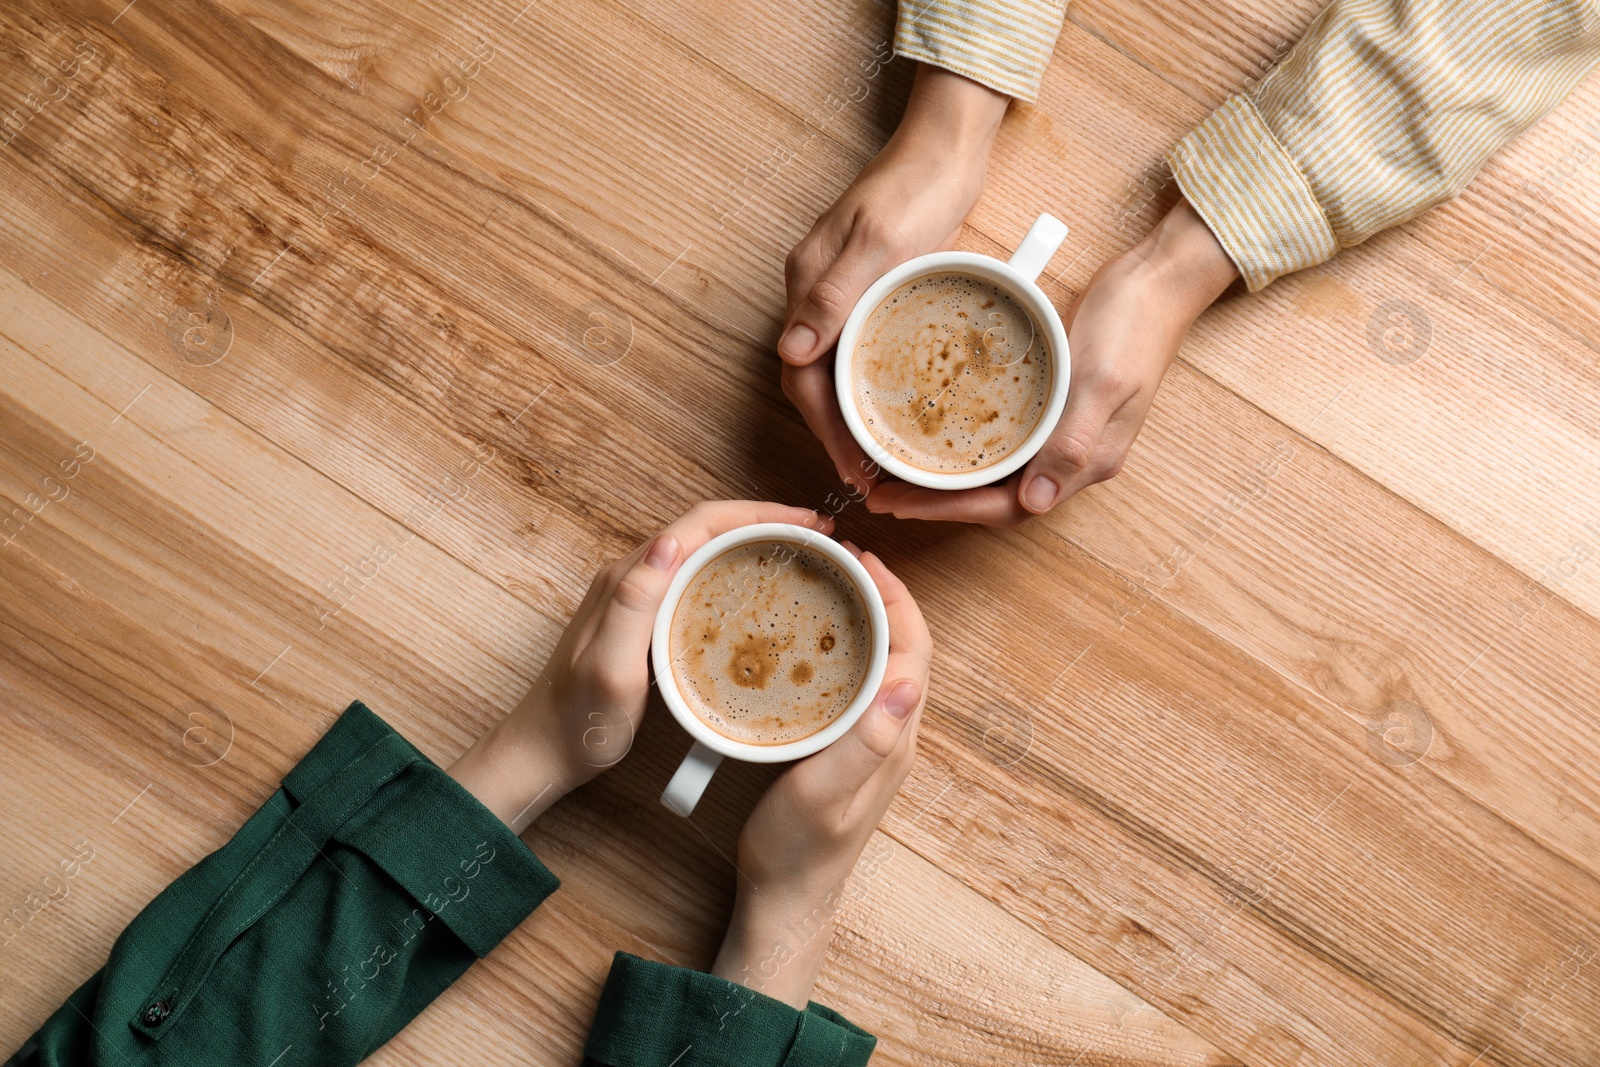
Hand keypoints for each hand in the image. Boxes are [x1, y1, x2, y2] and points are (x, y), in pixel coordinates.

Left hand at [447, 501, 833, 831]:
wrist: (545, 751)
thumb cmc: (578, 719)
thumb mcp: (609, 668)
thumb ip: (634, 604)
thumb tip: (670, 542)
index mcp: (629, 577)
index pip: (702, 523)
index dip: (759, 514)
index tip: (808, 523)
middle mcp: (634, 576)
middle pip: (709, 528)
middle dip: (767, 521)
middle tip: (821, 537)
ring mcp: (639, 596)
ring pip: (706, 550)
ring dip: (756, 543)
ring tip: (804, 555)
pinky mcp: (645, 618)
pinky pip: (700, 579)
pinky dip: (739, 572)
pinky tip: (763, 593)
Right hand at [710, 547, 931, 1008]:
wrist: (786, 898)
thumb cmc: (799, 850)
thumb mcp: (823, 794)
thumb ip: (865, 741)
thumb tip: (909, 682)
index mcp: (894, 737)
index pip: (914, 648)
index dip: (895, 597)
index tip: (861, 559)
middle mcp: (893, 733)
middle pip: (905, 646)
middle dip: (883, 595)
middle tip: (843, 558)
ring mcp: (873, 740)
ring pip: (885, 661)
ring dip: (867, 616)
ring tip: (830, 583)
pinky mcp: (850, 746)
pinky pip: (861, 680)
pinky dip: (846, 645)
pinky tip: (813, 639)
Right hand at [781, 64, 1008, 492]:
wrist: (945, 145)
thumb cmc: (917, 187)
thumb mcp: (880, 242)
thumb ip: (834, 296)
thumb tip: (791, 353)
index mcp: (809, 284)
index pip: (802, 375)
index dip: (825, 428)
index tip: (854, 467)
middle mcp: (816, 292)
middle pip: (812, 380)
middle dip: (835, 433)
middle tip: (869, 477)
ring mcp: (840, 292)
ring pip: (833, 370)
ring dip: (851, 416)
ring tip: (881, 456)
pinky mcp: (868, 290)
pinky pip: (857, 351)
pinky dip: (870, 387)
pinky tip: (895, 407)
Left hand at [869, 198, 1240, 524]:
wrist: (1160, 279)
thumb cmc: (1134, 325)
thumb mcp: (1102, 382)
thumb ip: (1071, 444)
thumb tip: (1035, 502)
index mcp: (1086, 462)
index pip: (1008, 507)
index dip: (949, 511)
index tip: (898, 503)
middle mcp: (1071, 456)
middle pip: (995, 497)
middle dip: (937, 500)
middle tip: (880, 489)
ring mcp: (1063, 432)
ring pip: (996, 471)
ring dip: (947, 476)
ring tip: (895, 467)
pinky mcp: (1054, 406)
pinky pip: (1002, 438)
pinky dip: (964, 442)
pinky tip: (932, 428)